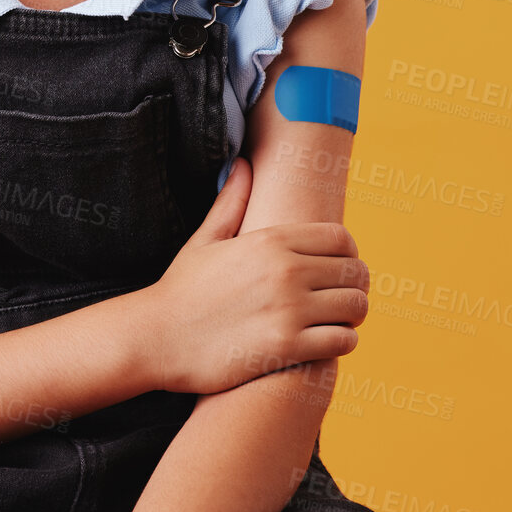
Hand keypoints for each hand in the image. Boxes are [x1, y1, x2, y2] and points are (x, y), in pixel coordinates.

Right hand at [133, 157, 369, 394]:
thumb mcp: (205, 239)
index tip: (339, 267)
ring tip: (337, 320)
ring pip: (355, 307)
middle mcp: (285, 270)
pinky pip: (342, 341)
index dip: (348, 253)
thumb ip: (232, 201)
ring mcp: (288, 310)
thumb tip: (242, 165)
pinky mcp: (287, 347)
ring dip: (352, 314)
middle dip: (355, 285)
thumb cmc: (181, 289)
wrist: (156, 337)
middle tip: (341, 297)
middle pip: (355, 272)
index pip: (341, 238)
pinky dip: (342, 342)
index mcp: (270, 240)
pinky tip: (325, 342)